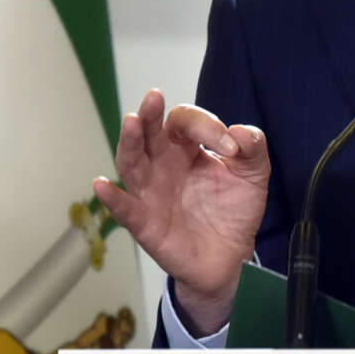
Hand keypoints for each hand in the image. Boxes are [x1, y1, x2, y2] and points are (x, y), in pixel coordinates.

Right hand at [91, 88, 269, 337]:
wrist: (233, 256)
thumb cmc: (234, 209)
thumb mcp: (253, 174)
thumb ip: (253, 148)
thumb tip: (240, 132)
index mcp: (185, 147)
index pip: (185, 123)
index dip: (206, 126)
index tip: (231, 148)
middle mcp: (162, 164)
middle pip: (149, 133)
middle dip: (150, 114)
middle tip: (154, 97)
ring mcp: (150, 192)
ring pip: (131, 163)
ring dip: (129, 142)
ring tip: (131, 122)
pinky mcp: (145, 223)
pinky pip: (125, 209)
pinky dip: (112, 198)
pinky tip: (102, 185)